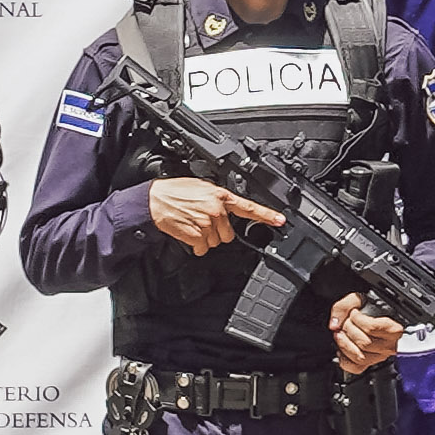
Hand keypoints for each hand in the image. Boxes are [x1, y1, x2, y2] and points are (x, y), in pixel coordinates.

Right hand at [145, 177, 283, 256]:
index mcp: (220, 196)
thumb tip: (226, 207)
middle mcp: (216, 209)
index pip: (248, 207)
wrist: (154, 200)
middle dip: (217, 231)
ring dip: (205, 238)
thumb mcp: (201, 187)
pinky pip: (202, 248)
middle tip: (202, 221)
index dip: (266, 215)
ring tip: (192, 224)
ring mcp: (207, 223)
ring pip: (215, 242)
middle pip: (228, 234)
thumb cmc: (174, 192)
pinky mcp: (196, 235)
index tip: (280, 220)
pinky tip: (187, 233)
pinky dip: (195, 245)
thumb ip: (218, 197)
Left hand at [328, 293, 402, 373]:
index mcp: (393, 329)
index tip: (354, 313)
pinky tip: (342, 348)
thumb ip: (345, 306)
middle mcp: (389, 346)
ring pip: (361, 357)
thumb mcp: (359, 299)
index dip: (357, 320)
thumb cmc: (370, 308)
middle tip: (346, 323)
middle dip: (349, 330)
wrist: (374, 315)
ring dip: (345, 344)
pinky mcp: (369, 363)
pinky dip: (344, 359)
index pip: (372, 328)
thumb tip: (334, 324)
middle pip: (365, 343)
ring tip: (340, 334)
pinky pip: (355, 368)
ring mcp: (379, 357)